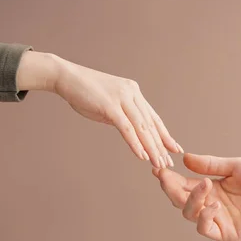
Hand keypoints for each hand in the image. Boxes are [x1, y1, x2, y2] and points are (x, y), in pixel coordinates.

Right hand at [17, 51, 181, 167]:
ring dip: (151, 148)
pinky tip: (142, 156)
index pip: (153, 118)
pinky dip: (136, 143)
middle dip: (161, 146)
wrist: (65, 76)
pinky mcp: (110, 106)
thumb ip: (121, 116)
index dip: (165, 135)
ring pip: (142, 127)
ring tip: (159, 164)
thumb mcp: (108, 104)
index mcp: (134, 93)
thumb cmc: (84, 92)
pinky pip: (127, 128)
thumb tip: (131, 132)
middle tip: (170, 162)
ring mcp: (122, 98)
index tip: (175, 149)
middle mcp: (132, 94)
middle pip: (151, 124)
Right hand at [153, 153, 240, 240]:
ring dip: (191, 200)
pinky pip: (204, 228)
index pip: (182, 184)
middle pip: (180, 199)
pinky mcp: (224, 233)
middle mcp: (209, 203)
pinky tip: (213, 206)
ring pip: (189, 214)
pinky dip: (204, 217)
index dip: (169, 178)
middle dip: (171, 188)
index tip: (158, 168)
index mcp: (210, 187)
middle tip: (165, 176)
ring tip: (204, 186)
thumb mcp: (235, 167)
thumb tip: (185, 159)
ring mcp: (216, 219)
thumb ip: (210, 164)